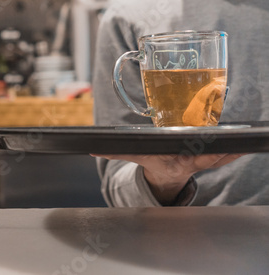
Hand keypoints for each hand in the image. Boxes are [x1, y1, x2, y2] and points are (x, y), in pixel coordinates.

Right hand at [91, 153, 245, 204]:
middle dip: (224, 153)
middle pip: (213, 157)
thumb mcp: (137, 156)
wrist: (167, 172)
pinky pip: (227, 151)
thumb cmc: (156, 161)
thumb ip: (116, 152)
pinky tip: (248, 141)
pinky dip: (237, 148)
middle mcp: (194, 162)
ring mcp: (205, 159)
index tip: (205, 154)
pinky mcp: (212, 154)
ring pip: (224, 154)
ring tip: (248, 141)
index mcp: (177, 163)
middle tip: (235, 145)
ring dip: (235, 149)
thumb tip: (93, 149)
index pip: (189, 159)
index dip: (201, 156)